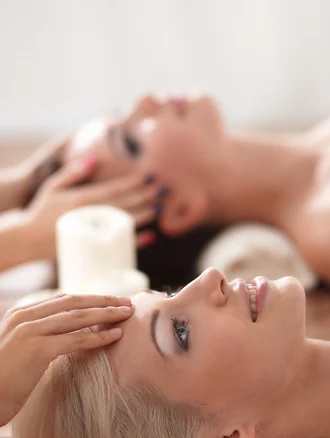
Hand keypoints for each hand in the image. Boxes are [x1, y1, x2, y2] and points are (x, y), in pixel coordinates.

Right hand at [0, 293, 131, 426]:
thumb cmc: (3, 379)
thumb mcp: (20, 348)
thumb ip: (40, 336)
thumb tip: (67, 334)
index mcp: (21, 313)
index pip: (63, 300)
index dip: (90, 299)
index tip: (111, 301)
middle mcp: (25, 317)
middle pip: (73, 302)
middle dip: (103, 301)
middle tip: (127, 302)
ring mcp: (31, 331)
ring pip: (78, 317)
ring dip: (106, 314)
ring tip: (127, 314)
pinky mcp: (38, 350)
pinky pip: (76, 340)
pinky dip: (99, 336)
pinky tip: (116, 335)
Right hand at [25, 157, 157, 258]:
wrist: (28, 240)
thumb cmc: (41, 211)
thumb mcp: (52, 187)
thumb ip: (72, 173)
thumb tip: (94, 159)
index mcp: (81, 199)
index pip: (114, 189)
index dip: (133, 182)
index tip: (150, 175)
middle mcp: (90, 216)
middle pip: (124, 205)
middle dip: (145, 196)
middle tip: (163, 189)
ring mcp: (93, 233)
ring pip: (125, 223)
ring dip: (145, 215)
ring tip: (160, 207)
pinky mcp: (94, 248)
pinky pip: (120, 245)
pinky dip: (137, 241)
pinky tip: (152, 236)